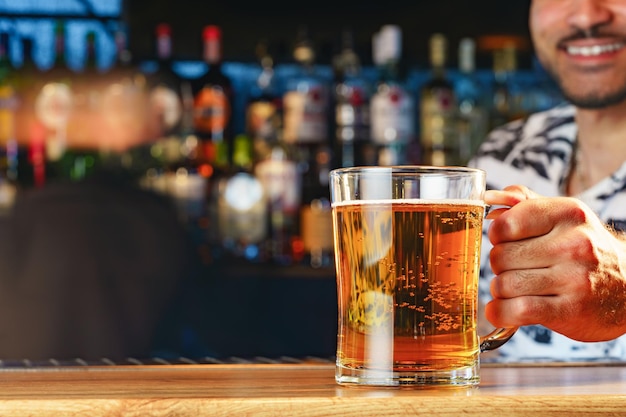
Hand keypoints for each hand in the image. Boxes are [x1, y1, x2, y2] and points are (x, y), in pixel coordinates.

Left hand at [484, 185, 625, 341]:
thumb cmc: (583, 249)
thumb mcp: (561, 217)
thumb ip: (522, 203)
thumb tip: (489, 198)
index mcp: (568, 214)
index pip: (506, 224)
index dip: (498, 236)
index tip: (506, 242)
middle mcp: (574, 244)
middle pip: (501, 256)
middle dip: (500, 265)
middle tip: (516, 268)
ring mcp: (574, 279)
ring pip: (505, 284)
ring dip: (501, 290)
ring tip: (516, 288)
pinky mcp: (570, 310)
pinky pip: (517, 310)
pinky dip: (501, 312)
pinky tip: (503, 309)